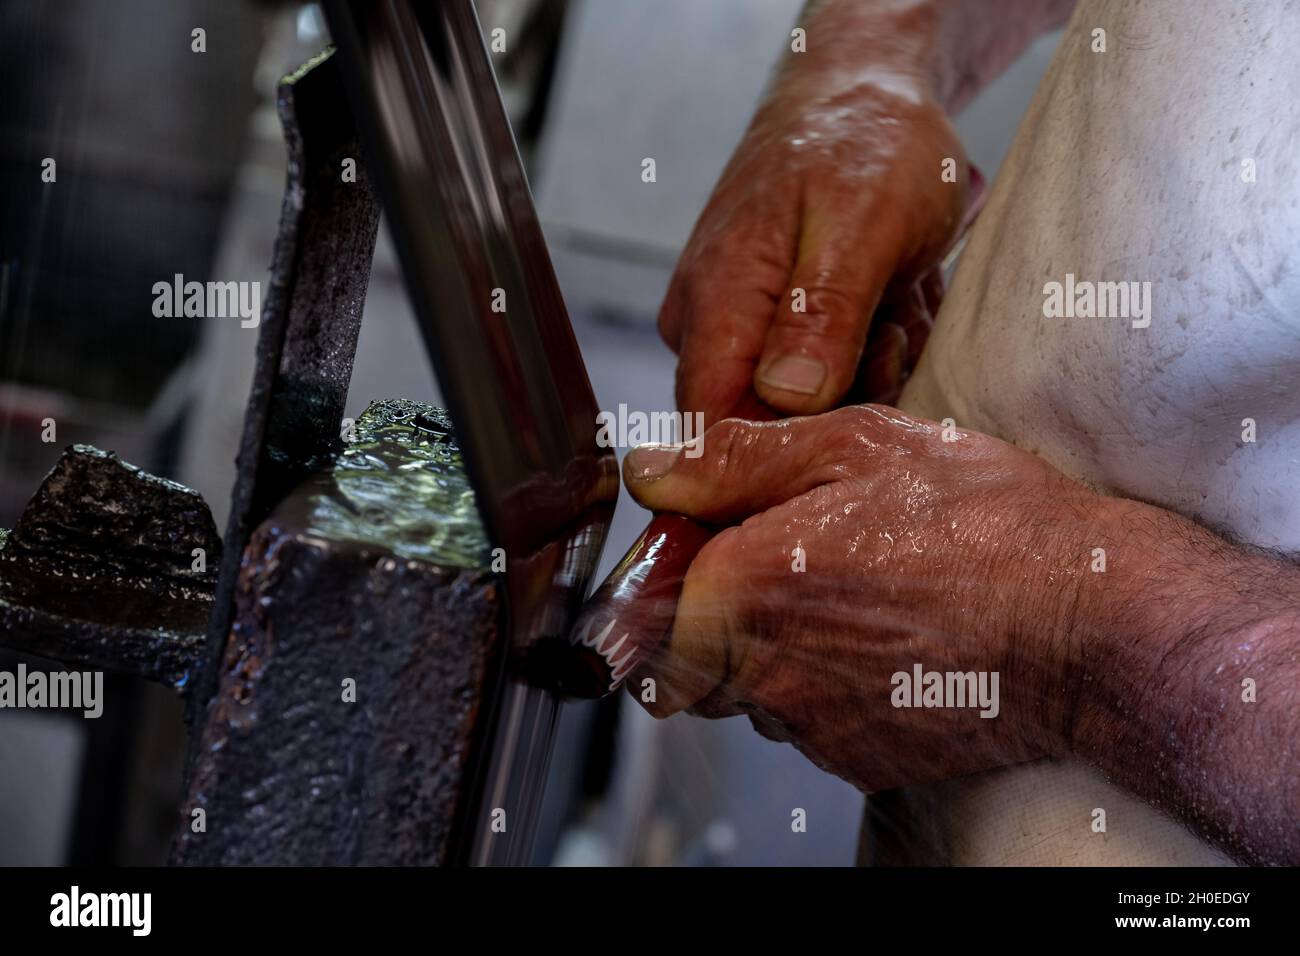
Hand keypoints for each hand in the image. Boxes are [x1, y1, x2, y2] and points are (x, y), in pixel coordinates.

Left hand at [619, 406, 1097, 791]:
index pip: (639, 612)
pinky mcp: (856, 760)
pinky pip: (808, 725)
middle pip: (687, 660)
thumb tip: (654, 470)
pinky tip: (886, 642)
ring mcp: (811, 725)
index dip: (664, 578)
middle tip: (786, 568)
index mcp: (745, 585)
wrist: (1089, 622)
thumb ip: (734, 459)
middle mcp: (765, 670)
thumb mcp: (857, 446)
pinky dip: (827, 689)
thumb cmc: (985, 525)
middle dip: (715, 619)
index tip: (705, 551)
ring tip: (852, 599)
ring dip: (773, 653)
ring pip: (749, 694)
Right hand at [660, 82, 970, 423]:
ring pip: (801, 411)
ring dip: (865, 376)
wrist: (861, 93)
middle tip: (889, 331)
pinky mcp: (768, 330)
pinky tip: (887, 307)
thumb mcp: (866, 223)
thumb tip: (785, 400)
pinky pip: (820, 382)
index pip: (715, 428)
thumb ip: (824, 314)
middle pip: (764, 429)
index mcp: (717, 302)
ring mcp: (737, 330)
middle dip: (842, 403)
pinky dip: (866, 357)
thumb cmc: (863, 142)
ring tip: (891, 305)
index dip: (781, 455)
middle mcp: (709, 326)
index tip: (853, 426)